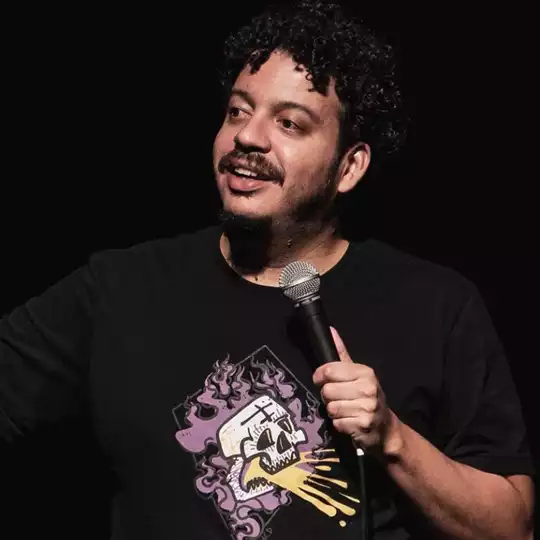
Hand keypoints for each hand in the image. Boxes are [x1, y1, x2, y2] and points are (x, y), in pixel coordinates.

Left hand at [312, 326, 401, 455]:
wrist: (385, 428)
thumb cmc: (366, 397)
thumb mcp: (357, 373)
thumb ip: (341, 353)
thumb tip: (330, 330)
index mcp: (366, 373)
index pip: (330, 370)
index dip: (320, 376)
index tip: (320, 379)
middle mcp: (369, 388)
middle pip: (328, 390)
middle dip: (328, 396)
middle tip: (338, 398)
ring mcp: (368, 408)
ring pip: (331, 408)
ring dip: (334, 411)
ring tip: (344, 410)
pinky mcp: (363, 425)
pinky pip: (337, 423)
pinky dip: (339, 424)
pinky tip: (349, 421)